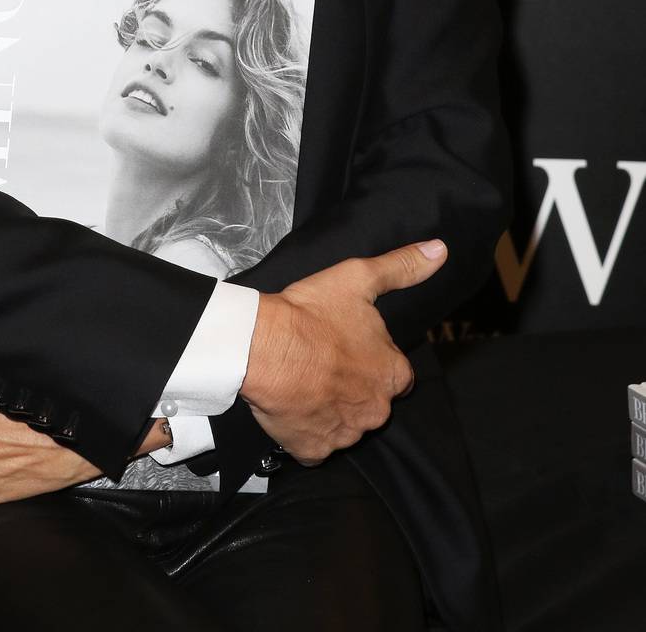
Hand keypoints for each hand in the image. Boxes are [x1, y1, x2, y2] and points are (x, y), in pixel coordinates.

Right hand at [240, 239, 447, 464]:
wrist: (263, 348)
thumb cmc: (312, 315)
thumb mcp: (359, 278)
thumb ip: (403, 267)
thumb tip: (440, 251)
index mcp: (392, 374)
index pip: (397, 374)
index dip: (375, 359)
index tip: (352, 347)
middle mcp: (376, 411)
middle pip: (372, 400)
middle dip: (354, 385)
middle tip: (325, 360)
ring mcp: (344, 435)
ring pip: (344, 423)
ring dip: (330, 407)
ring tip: (305, 378)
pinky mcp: (313, 450)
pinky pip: (315, 445)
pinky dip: (306, 430)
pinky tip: (293, 404)